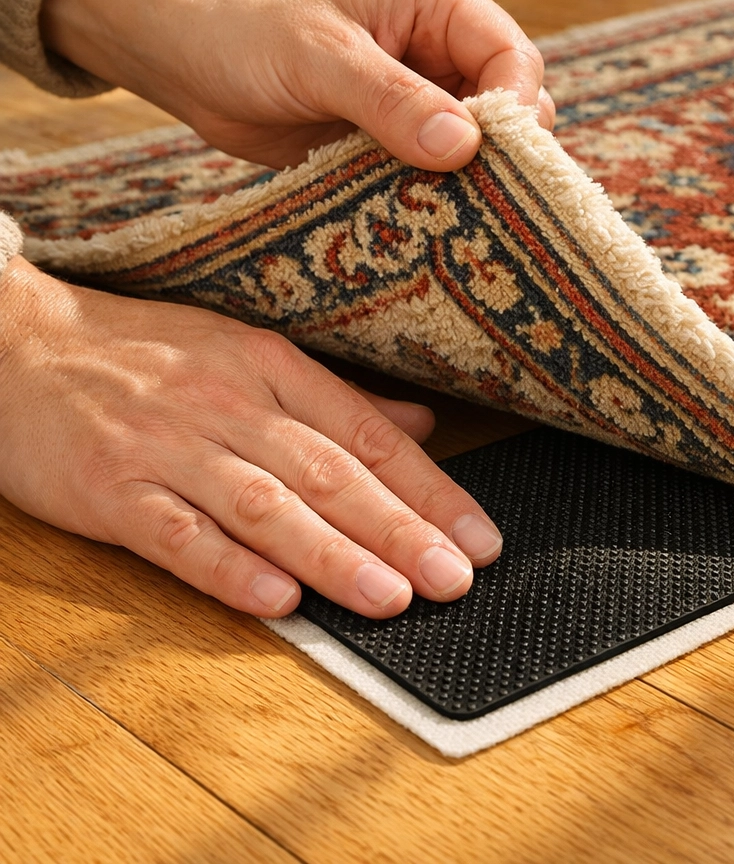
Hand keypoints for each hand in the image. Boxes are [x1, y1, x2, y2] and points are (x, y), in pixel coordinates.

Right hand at [0, 258, 503, 616]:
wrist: (17, 343)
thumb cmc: (146, 356)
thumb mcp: (248, 355)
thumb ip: (336, 400)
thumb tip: (422, 426)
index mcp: (271, 368)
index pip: (367, 436)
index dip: (430, 489)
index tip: (478, 538)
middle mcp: (229, 403)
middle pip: (328, 473)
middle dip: (399, 529)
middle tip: (455, 579)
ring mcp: (168, 447)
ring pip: (264, 505)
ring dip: (331, 554)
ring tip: (391, 598)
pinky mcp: (110, 490)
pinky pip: (175, 534)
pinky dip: (226, 568)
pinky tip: (275, 600)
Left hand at [41, 0, 554, 168]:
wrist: (193, 62)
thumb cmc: (249, 33)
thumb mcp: (319, 57)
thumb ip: (390, 99)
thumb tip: (462, 146)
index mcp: (440, 5)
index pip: (514, 59)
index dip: (512, 110)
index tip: (481, 158)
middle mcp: (444, 52)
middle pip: (511, 111)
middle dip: (498, 154)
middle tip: (468, 196)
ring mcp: (424, 102)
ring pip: (481, 153)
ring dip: (467, 184)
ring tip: (438, 212)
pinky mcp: (400, 144)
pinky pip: (439, 179)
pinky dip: (434, 200)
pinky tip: (414, 219)